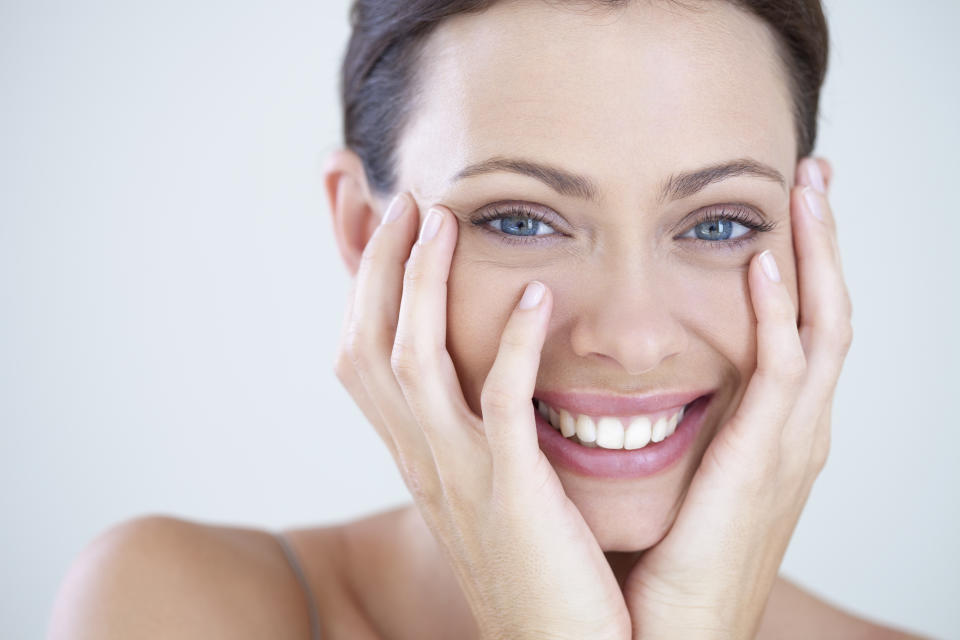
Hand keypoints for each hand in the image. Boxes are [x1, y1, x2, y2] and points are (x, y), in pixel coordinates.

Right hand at [334, 194, 631, 639]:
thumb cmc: (531, 566)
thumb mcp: (482, 489)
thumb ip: (470, 431)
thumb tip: (474, 379)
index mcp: (415, 456)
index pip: (361, 358)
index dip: (366, 288)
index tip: (392, 229)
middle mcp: (421, 460)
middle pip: (369, 345)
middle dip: (383, 267)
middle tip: (411, 202)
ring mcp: (460, 475)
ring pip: (415, 362)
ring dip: (427, 285)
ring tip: (449, 222)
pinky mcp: (512, 492)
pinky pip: (502, 405)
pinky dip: (514, 345)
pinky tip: (537, 297)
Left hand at [622, 157, 851, 638]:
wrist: (671, 638)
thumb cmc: (670, 561)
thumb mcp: (687, 476)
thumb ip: (688, 423)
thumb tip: (646, 378)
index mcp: (776, 431)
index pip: (800, 327)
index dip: (802, 264)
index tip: (786, 207)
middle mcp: (798, 431)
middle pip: (826, 313)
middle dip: (824, 242)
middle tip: (815, 173)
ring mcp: (791, 447)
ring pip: (821, 328)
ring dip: (817, 255)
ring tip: (807, 190)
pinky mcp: (764, 466)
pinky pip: (782, 376)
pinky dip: (778, 317)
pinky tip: (763, 265)